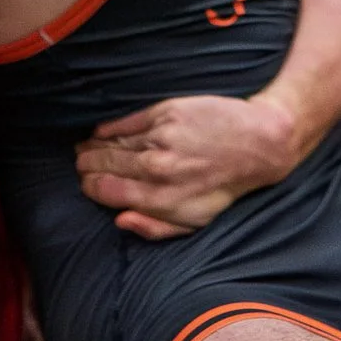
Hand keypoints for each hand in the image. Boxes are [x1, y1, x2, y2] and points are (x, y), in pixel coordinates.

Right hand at [75, 93, 299, 239]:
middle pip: (102, 165)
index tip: (86, 184)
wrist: (259, 144)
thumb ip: (155, 227)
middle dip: (86, 166)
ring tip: (85, 150)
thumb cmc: (225, 187)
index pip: (105, 191)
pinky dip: (108, 128)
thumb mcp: (196, 222)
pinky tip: (100, 132)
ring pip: (110, 143)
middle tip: (80, 165)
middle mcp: (156, 169)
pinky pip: (125, 123)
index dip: (90, 187)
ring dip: (93, 147)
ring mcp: (160, 138)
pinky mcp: (165, 113)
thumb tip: (120, 221)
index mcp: (161, 199)